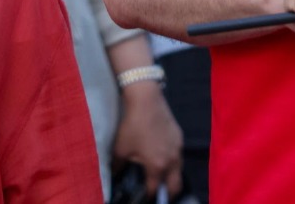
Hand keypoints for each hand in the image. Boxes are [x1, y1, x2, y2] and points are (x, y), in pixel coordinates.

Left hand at [112, 82, 182, 196]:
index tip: (143, 196)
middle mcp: (172, 160)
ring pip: (179, 170)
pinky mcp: (180, 136)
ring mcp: (178, 148)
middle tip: (157, 192)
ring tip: (159, 173)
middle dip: (166, 192)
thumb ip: (117, 166)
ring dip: (171, 176)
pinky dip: (172, 161)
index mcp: (157, 166)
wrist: (146, 99)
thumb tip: (114, 174)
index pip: (155, 189)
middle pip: (175, 186)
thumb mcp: (121, 148)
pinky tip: (161, 153)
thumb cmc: (132, 125)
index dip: (148, 195)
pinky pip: (179, 155)